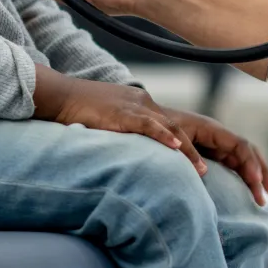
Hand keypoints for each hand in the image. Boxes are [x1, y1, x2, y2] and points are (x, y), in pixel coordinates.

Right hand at [33, 66, 207, 176]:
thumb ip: (124, 130)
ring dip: (187, 150)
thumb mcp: (108, 118)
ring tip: (201, 170)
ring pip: (168, 127)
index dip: (185, 143)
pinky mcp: (121, 113)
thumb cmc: (80, 110)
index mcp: (139, 102)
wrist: (61, 96)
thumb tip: (131, 153)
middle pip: (175, 125)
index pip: (169, 123)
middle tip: (207, 171)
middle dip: (193, 149)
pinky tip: (176, 147)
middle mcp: (141, 101)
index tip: (198, 162)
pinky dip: (164, 136)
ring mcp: (132, 106)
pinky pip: (148, 125)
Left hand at [163, 108, 267, 205]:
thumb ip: (189, 152)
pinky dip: (242, 177)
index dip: (250, 163)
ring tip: (263, 198)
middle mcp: (218, 136)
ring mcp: (215, 145)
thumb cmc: (161, 126)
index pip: (240, 145)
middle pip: (247, 152)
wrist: (149, 121)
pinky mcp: (211, 153)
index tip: (256, 181)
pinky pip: (232, 165)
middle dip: (261, 171)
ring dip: (255, 177)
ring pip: (242, 160)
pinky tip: (248, 191)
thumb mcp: (175, 136)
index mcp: (212, 129)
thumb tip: (204, 172)